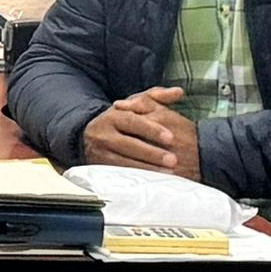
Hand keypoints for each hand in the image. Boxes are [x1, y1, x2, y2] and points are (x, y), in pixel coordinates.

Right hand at [82, 87, 200, 178]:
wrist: (91, 137)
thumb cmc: (121, 120)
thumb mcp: (135, 105)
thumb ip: (157, 96)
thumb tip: (179, 91)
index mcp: (113, 115)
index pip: (133, 121)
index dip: (152, 130)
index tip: (171, 138)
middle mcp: (102, 134)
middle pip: (128, 144)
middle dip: (152, 153)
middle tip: (173, 160)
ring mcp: (99, 153)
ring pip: (123, 162)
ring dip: (147, 168)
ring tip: (167, 172)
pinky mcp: (98, 168)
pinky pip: (118, 174)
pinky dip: (136, 178)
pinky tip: (151, 180)